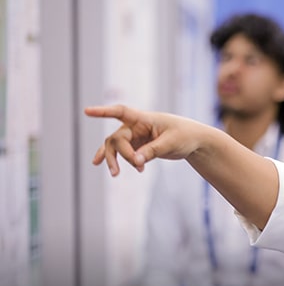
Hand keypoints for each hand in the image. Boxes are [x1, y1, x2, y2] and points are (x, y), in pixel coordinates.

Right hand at [84, 103, 206, 175]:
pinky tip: (115, 172)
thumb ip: (152, 151)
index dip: (103, 112)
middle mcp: (137, 126)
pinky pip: (123, 154)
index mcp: (145, 119)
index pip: (121, 112)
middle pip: (117, 138)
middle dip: (122, 154)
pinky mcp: (139, 146)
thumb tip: (135, 161)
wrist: (194, 141)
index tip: (86, 111)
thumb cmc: (186, 136)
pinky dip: (120, 162)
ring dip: (114, 159)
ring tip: (114, 174)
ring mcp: (136, 136)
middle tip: (137, 167)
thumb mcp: (171, 143)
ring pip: (115, 147)